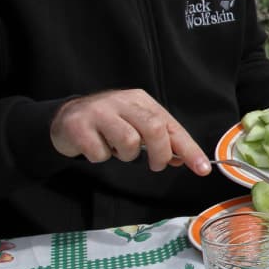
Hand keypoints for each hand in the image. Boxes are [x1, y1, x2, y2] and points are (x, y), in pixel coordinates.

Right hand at [50, 89, 210, 174]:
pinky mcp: (78, 126)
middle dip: (161, 153)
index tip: (202, 168)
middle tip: (156, 165)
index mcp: (141, 100)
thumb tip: (182, 158)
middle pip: (154, 129)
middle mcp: (122, 101)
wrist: (65, 118)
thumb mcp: (136, 126)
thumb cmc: (108, 124)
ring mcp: (99, 112)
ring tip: (117, 150)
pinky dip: (101, 157)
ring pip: (128, 141)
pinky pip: (100, 152)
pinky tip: (96, 148)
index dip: (189, 148)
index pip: (171, 125)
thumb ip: (160, 139)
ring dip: (126, 155)